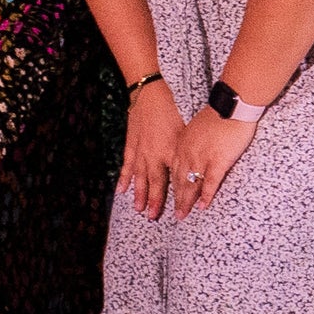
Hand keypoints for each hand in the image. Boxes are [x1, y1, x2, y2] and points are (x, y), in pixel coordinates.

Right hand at [118, 86, 190, 217]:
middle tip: (153, 217)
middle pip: (155, 183)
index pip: (175, 180)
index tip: (179, 210)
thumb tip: (191, 169)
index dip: (177, 196)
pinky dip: (124, 177)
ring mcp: (140, 151)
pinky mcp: (131, 145)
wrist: (149, 96)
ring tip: (138, 209)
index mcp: (170, 152)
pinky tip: (121, 189)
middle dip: (154, 201)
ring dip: (139, 194)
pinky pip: (127, 165)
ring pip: (140, 177)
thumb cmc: (170, 112)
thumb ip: (184, 153)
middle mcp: (154, 155)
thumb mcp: (183, 132)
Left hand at [175, 106, 257, 209]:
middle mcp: (188, 152)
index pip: (173, 169)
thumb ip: (193, 142)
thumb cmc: (219, 114)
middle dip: (175, 198)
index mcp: (182, 143)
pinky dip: (205, 196)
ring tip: (183, 215)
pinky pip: (209, 182)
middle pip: (178, 180)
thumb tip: (194, 152)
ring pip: (190, 184)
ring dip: (186, 201)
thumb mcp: (198, 128)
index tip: (168, 196)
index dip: (170, 185)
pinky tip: (203, 206)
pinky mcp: (217, 160)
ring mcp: (201, 157)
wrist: (232, 104)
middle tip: (174, 214)